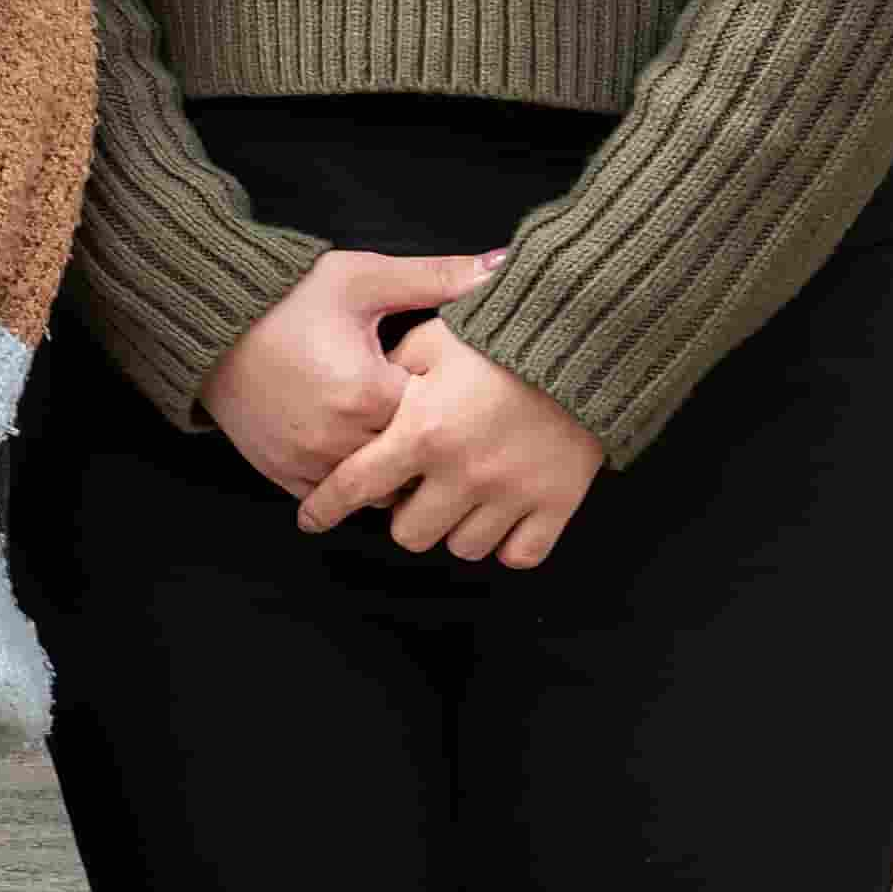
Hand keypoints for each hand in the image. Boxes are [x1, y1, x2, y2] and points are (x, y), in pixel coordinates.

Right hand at [195, 245, 499, 495]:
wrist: (208, 317)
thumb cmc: (287, 296)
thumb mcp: (362, 279)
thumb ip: (436, 279)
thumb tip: (505, 267)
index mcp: (368, 392)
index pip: (436, 418)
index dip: (442, 400)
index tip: (436, 382)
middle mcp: (340, 438)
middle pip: (411, 460)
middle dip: (419, 440)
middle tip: (424, 416)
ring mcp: (309, 461)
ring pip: (378, 489)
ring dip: (388, 467)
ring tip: (385, 429)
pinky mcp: (283, 473)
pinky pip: (335, 497)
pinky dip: (348, 478)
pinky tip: (351, 444)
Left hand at [297, 321, 601, 566]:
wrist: (583, 343)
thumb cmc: (500, 335)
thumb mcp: (434, 340)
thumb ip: (394, 374)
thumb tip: (367, 397)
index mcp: (423, 431)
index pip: (357, 485)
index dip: (326, 507)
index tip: (309, 520)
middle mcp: (462, 472)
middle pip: (409, 534)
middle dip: (405, 515)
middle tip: (416, 491)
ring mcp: (511, 494)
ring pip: (462, 547)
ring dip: (454, 527)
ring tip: (461, 496)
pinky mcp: (555, 505)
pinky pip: (519, 555)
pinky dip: (506, 543)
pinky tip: (500, 516)